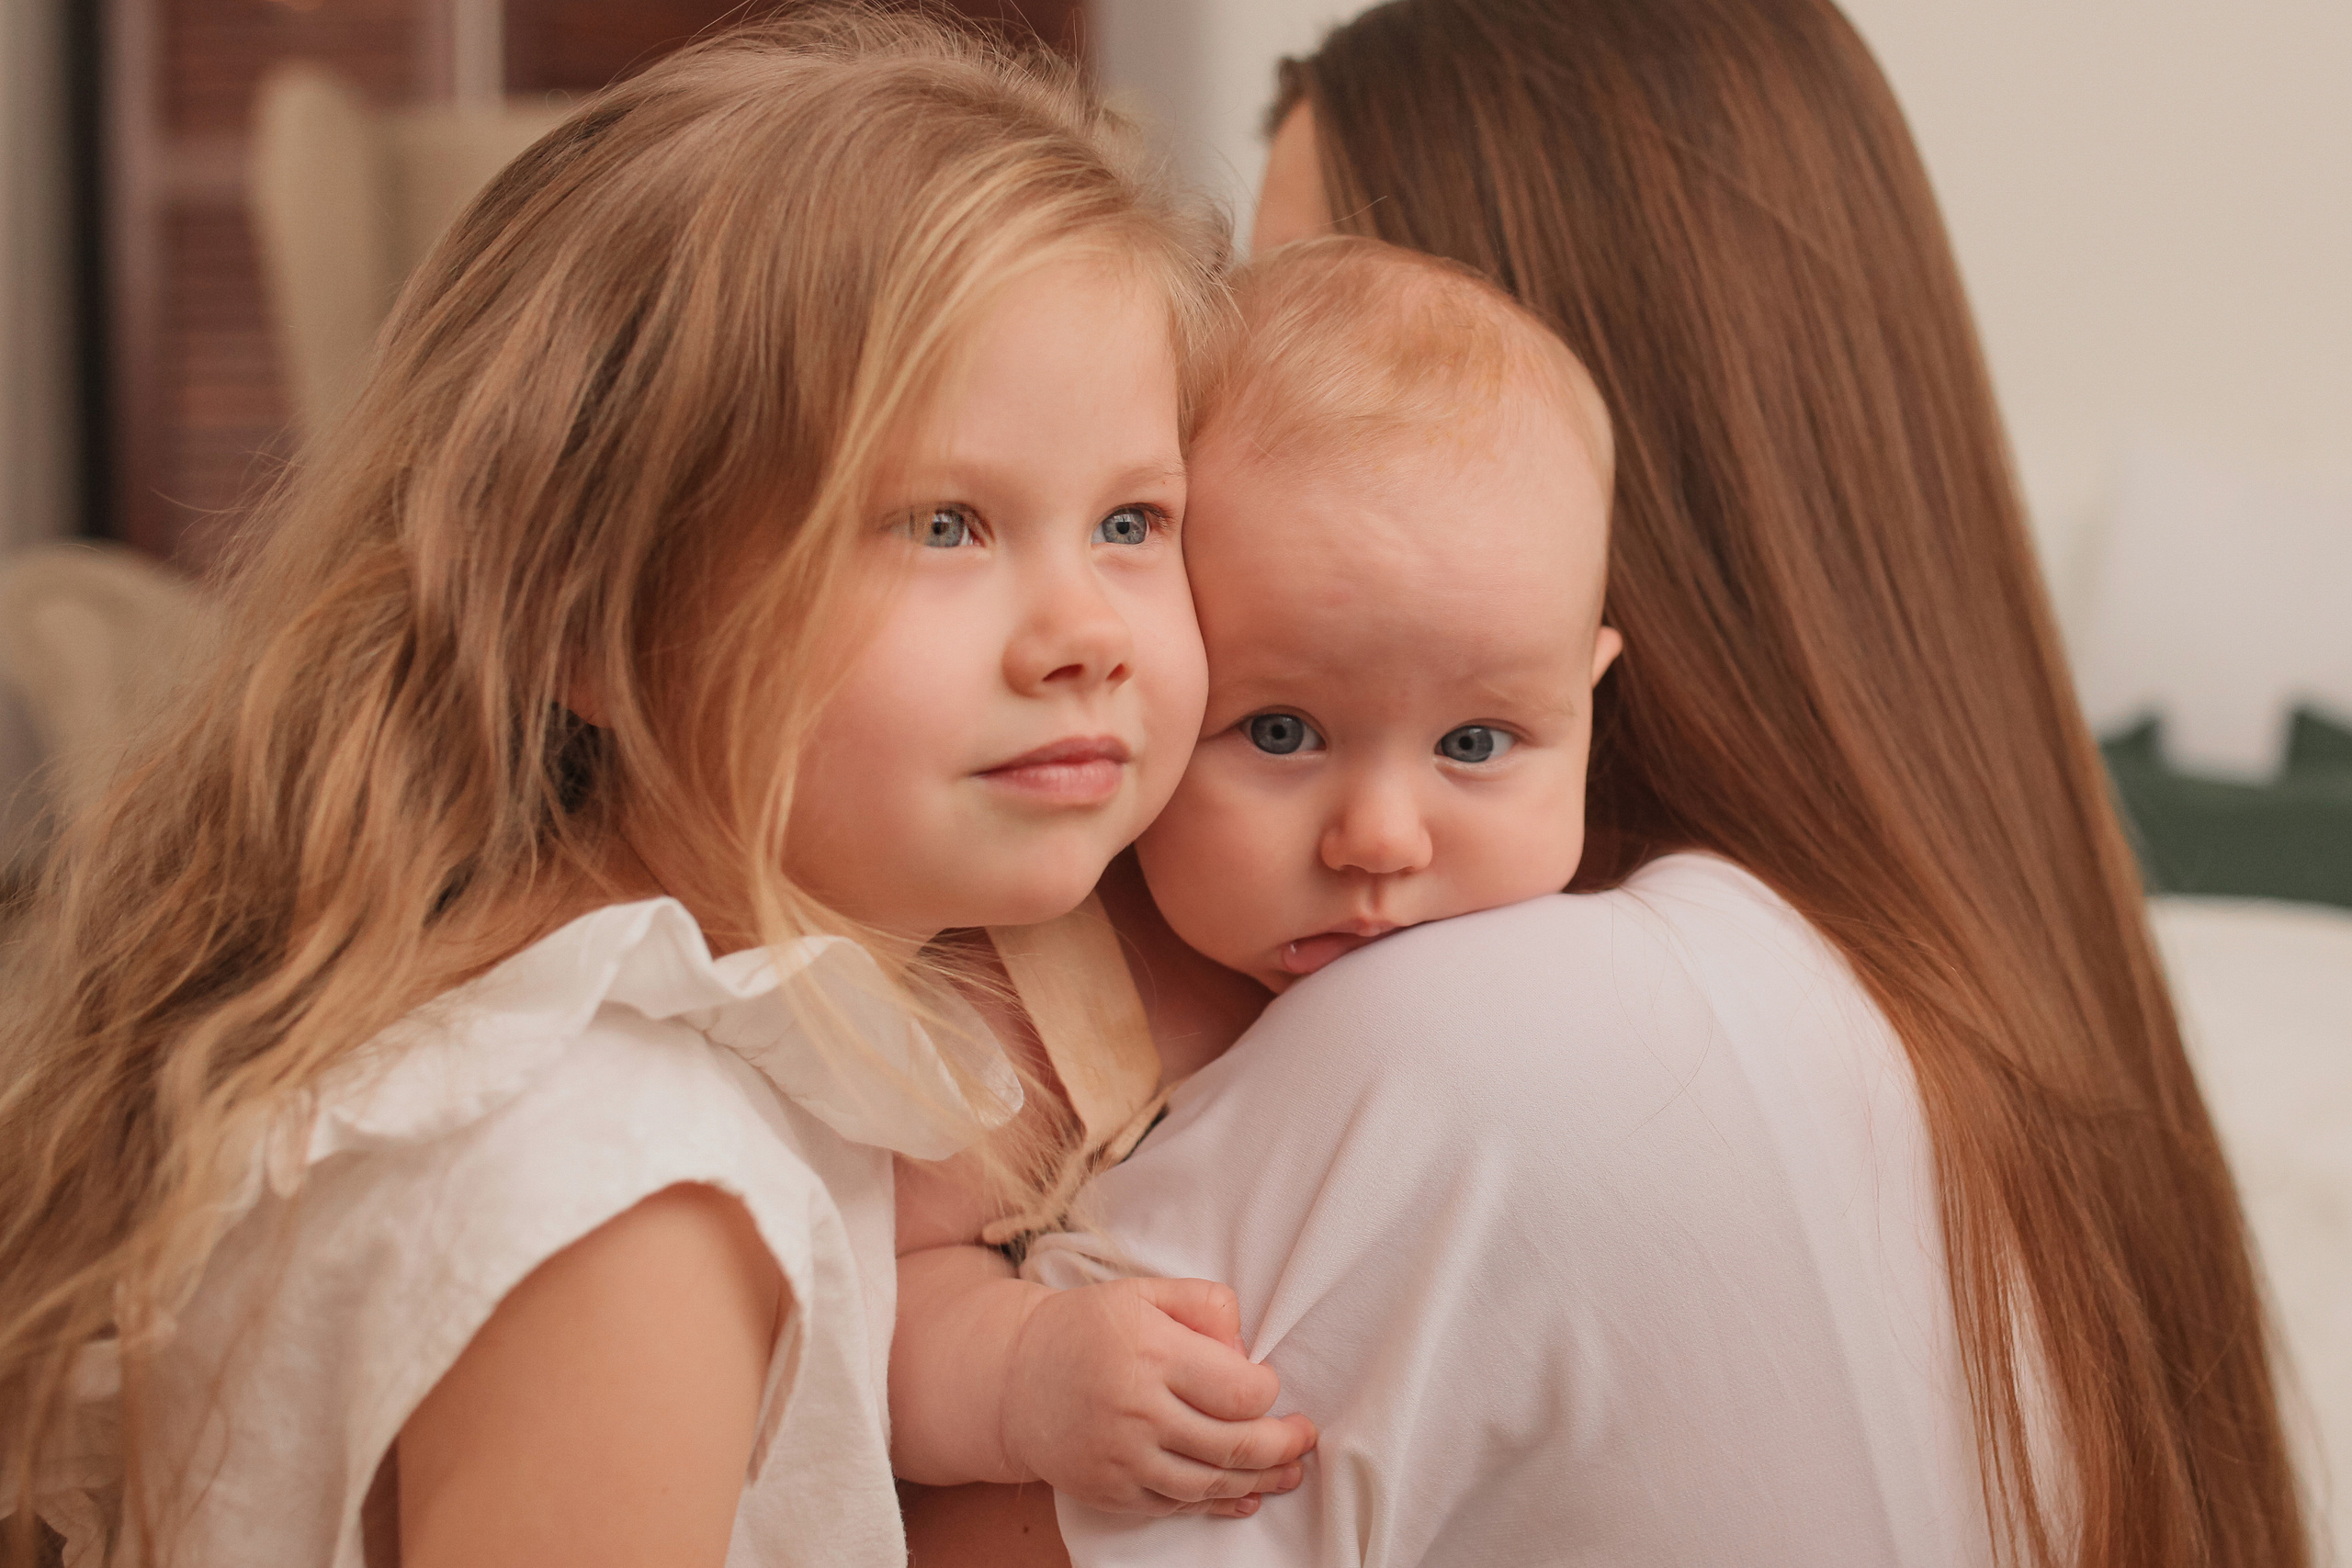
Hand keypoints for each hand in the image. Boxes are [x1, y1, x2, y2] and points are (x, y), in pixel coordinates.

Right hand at [1000, 1277, 1317, 1516]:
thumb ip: (1203, 1304)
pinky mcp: (1112, 1491)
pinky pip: (1176, 1504)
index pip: (1240, 1390)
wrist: (1014, 1378)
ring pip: (1211, 1482)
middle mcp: (1138, 1411)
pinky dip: (1216, 1504)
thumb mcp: (1142, 1293)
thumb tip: (1245, 1347)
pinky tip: (1243, 1496)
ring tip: (1288, 1471)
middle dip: (1283, 1445)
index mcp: (1152, 1354)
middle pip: (1236, 1444)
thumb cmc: (1087, 1329)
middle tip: (1304, 1437)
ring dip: (1261, 1480)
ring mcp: (1123, 1458)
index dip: (1268, 1391)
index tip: (1268, 1384)